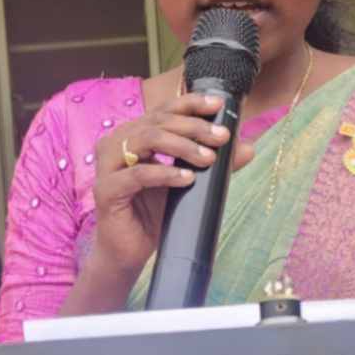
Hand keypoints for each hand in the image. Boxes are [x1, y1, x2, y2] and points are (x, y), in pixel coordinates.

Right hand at [89, 92, 254, 284]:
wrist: (129, 250)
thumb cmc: (153, 213)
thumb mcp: (187, 183)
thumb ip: (212, 163)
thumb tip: (248, 148)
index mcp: (133, 135)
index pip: (163, 110)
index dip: (190, 104)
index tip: (218, 106)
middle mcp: (116, 143)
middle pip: (157, 122)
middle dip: (193, 127)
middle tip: (221, 138)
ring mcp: (108, 166)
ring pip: (146, 140)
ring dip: (181, 146)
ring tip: (207, 159)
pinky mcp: (106, 190)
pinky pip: (137, 175)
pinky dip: (165, 174)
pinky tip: (187, 179)